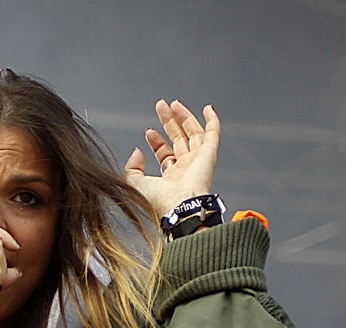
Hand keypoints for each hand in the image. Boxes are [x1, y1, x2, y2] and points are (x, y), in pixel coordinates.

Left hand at [124, 100, 219, 214]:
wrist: (179, 206)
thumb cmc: (159, 201)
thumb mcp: (135, 184)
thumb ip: (132, 168)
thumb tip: (136, 151)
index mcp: (172, 178)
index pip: (165, 154)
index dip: (157, 141)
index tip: (148, 131)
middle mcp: (187, 169)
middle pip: (179, 140)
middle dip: (169, 123)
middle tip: (161, 107)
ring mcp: (199, 161)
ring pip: (193, 134)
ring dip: (184, 118)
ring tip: (173, 104)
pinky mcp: (209, 155)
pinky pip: (213, 134)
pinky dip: (212, 121)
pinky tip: (208, 108)